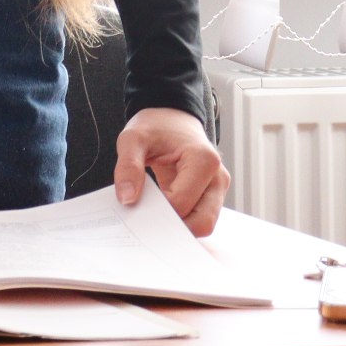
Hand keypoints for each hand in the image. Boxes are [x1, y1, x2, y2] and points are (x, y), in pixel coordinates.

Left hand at [113, 106, 228, 236]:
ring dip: (178, 225)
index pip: (182, 203)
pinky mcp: (211, 196)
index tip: (135, 205)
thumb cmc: (155, 126)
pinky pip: (199, 218)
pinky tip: (160, 212)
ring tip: (152, 214)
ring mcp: (217, 189)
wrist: (171, 118)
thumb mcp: (132, 139)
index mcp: (203, 160)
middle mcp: (218, 178)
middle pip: (202, 222)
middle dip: (173, 226)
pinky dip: (181, 221)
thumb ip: (127, 166)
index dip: (157, 210)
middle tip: (145, 219)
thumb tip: (127, 199)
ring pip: (203, 224)